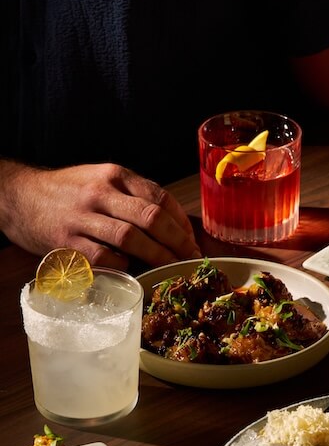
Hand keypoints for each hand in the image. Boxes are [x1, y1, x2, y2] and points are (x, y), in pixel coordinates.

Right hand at [0, 161, 200, 268]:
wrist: (19, 197)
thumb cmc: (69, 192)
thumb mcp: (101, 180)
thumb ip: (132, 195)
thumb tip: (173, 224)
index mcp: (114, 175)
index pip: (158, 197)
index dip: (181, 221)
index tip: (191, 239)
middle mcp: (100, 192)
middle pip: (150, 217)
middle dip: (177, 241)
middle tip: (190, 258)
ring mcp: (82, 217)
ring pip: (130, 237)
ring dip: (157, 255)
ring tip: (171, 267)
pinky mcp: (67, 241)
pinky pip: (103, 257)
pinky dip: (123, 266)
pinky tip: (132, 270)